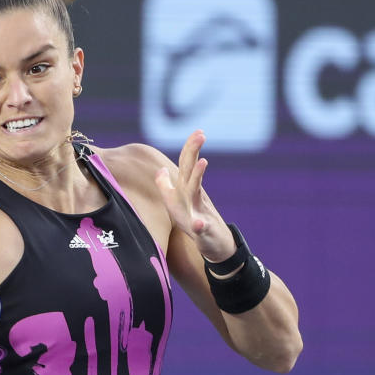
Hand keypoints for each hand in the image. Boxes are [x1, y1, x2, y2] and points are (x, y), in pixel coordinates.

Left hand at [155, 130, 235, 261]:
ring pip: (196, 193)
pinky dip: (200, 225)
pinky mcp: (203, 231)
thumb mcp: (176, 203)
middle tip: (201, 134)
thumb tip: (160, 170)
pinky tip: (198, 223)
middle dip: (194, 152)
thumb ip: (166, 186)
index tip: (199, 130)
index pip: (187, 164)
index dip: (190, 147)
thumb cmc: (193, 220)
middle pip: (192, 171)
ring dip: (197, 177)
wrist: (215, 244)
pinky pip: (200, 228)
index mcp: (187, 189)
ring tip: (202, 162)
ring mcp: (199, 212)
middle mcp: (194, 196)